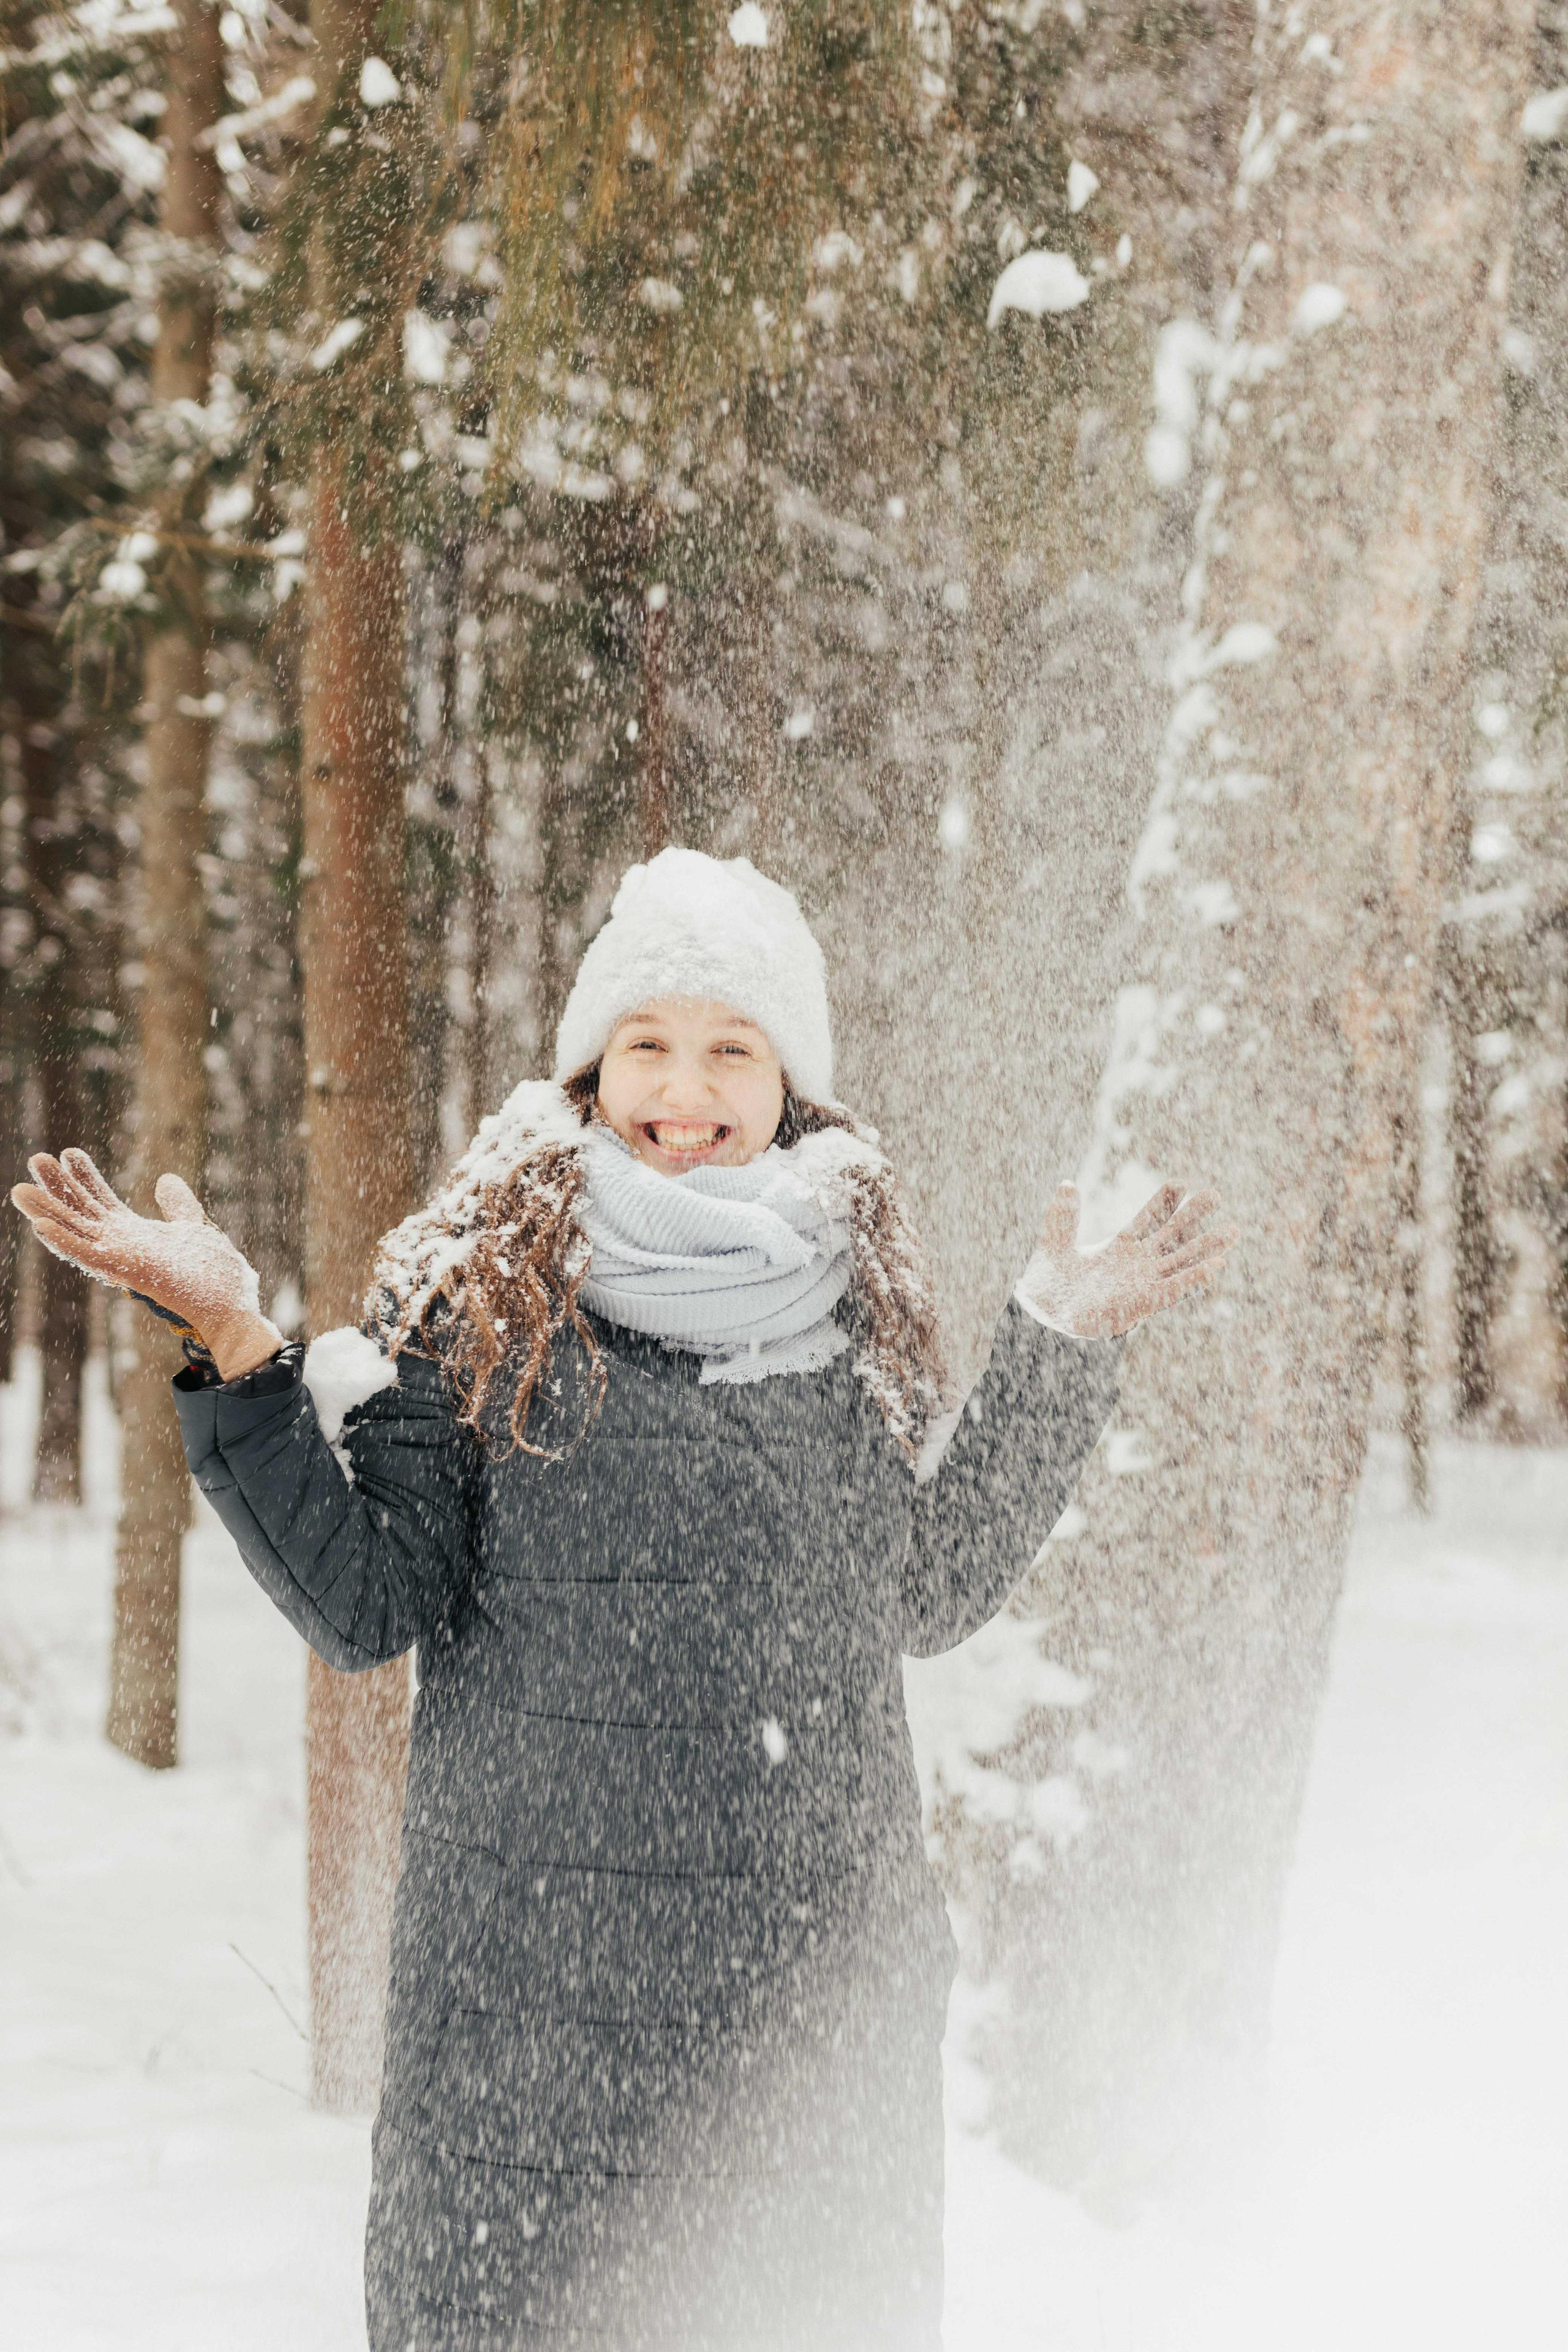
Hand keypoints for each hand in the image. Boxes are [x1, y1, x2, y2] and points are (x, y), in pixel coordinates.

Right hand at [10, 1149, 281, 1380]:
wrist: (230, 1307)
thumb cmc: (212, 1276)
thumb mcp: (192, 1228)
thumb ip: (177, 1205)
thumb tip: (165, 1179)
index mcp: (132, 1234)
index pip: (100, 1201)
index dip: (85, 1177)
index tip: (70, 1151)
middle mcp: (119, 1246)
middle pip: (80, 1211)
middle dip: (58, 1187)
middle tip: (36, 1158)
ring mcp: (119, 1260)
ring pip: (75, 1232)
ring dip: (47, 1212)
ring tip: (20, 1190)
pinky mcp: (125, 1273)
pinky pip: (88, 1257)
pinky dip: (65, 1242)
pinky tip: (42, 1226)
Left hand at [1019, 1180, 1235, 1338]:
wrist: (1046, 1317)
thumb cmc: (1051, 1283)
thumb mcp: (1054, 1243)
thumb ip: (1062, 1216)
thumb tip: (1066, 1184)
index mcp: (1119, 1246)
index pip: (1147, 1219)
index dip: (1163, 1202)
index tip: (1181, 1182)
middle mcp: (1137, 1264)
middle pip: (1171, 1236)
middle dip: (1192, 1217)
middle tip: (1216, 1195)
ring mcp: (1142, 1283)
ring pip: (1180, 1262)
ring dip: (1206, 1249)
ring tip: (1233, 1231)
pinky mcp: (1142, 1304)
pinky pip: (1174, 1290)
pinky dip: (1194, 1278)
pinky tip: (1216, 1265)